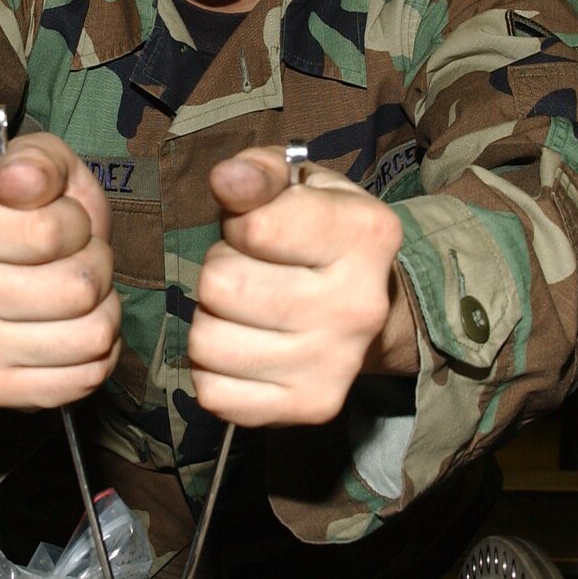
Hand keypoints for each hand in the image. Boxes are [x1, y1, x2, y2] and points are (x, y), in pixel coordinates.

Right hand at [0, 132, 119, 408]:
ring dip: (104, 311)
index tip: (63, 221)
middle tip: (78, 259)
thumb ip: (38, 161)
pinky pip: (83, 381)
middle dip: (97, 267)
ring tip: (79, 294)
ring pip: (88, 338)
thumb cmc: (20, 209)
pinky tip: (75, 329)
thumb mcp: (35, 162)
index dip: (77, 224)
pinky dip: (98, 355)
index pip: (50, 234)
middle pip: (76, 290)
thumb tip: (23, 182)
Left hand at [188, 148, 405, 426]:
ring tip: (247, 310)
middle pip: (221, 285)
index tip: (260, 231)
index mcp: (365, 235)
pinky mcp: (311, 407)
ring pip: (207, 341)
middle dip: (221, 271)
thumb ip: (260, 171)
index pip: (253, 229)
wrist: (369, 307)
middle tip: (252, 273)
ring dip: (212, 321)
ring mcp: (336, 365)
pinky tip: (245, 349)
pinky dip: (213, 371)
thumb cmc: (319, 232)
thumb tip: (227, 181)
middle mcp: (358, 306)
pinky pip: (212, 393)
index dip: (239, 225)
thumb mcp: (298, 183)